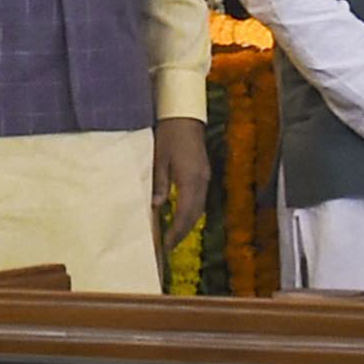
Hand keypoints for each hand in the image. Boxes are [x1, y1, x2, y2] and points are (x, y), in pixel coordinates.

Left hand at [152, 115, 212, 253]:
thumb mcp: (160, 159)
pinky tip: (182, 217)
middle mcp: (201, 181)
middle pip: (194, 215)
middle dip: (182, 232)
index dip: (176, 232)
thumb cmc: (169, 135)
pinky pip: (200, 200)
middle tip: (168, 247)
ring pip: (199, 208)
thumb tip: (157, 207)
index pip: (185, 213)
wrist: (185, 116)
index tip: (166, 245)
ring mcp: (205, 178)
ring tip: (174, 236)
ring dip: (188, 224)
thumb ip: (160, 184)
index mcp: (190, 179)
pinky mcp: (204, 174)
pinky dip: (191, 212)